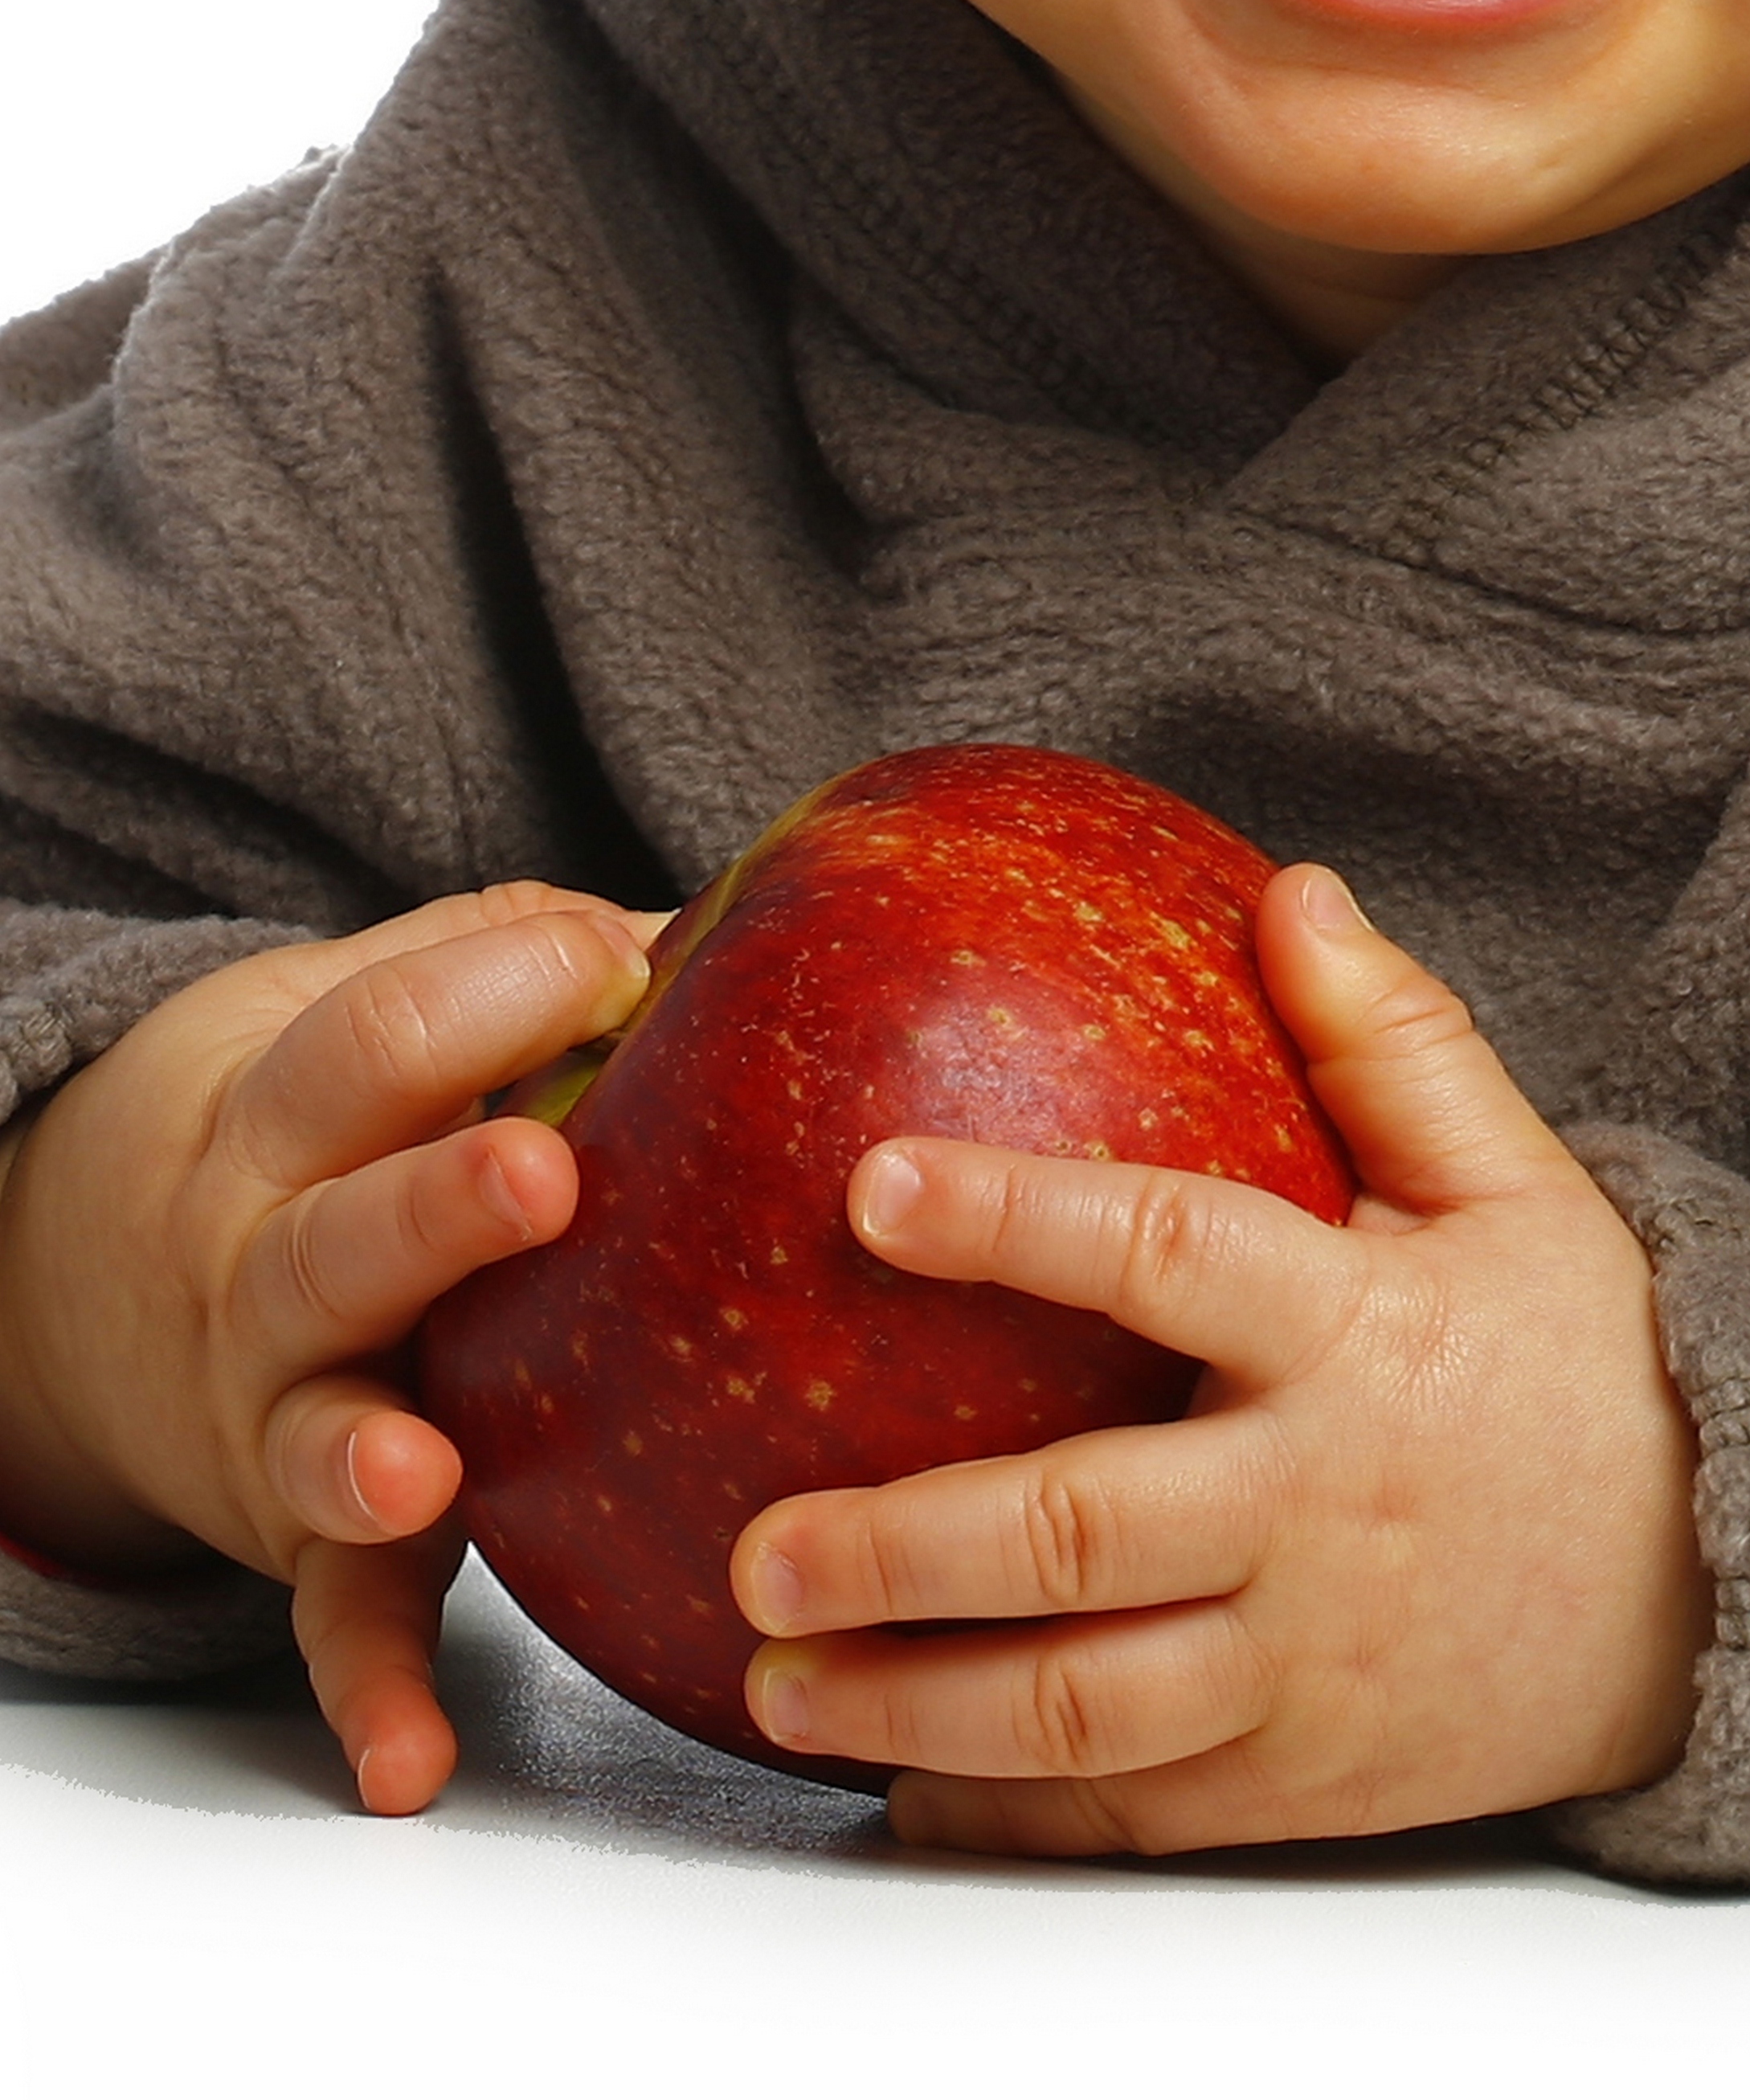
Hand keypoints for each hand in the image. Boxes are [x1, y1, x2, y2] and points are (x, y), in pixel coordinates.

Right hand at [0, 882, 653, 1814]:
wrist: (101, 1260)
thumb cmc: (323, 1110)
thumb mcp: (375, 1000)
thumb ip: (521, 960)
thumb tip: (730, 906)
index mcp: (293, 1109)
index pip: (379, 1034)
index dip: (493, 990)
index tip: (611, 960)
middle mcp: (267, 1260)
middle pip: (340, 1231)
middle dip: (436, 1207)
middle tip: (540, 1173)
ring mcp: (279, 1407)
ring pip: (316, 1429)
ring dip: (365, 1456)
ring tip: (422, 1474)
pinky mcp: (305, 1539)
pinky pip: (338, 1621)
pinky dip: (370, 1691)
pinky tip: (411, 1761)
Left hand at [728, 867, 1710, 1852]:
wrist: (1723, 1587)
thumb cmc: (1592, 1367)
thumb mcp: (1519, 1185)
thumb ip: (1396, 1044)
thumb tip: (1292, 895)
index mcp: (1358, 1337)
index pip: (1166, 1257)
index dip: (1018, 1220)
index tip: (874, 1187)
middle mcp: (1317, 1509)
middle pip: (1086, 1538)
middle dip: (907, 1549)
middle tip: (762, 1540)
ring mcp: (1307, 1665)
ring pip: (1085, 1710)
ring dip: (916, 1705)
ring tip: (774, 1681)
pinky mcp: (1305, 1780)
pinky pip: (1133, 1820)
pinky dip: (1006, 1822)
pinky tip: (898, 1795)